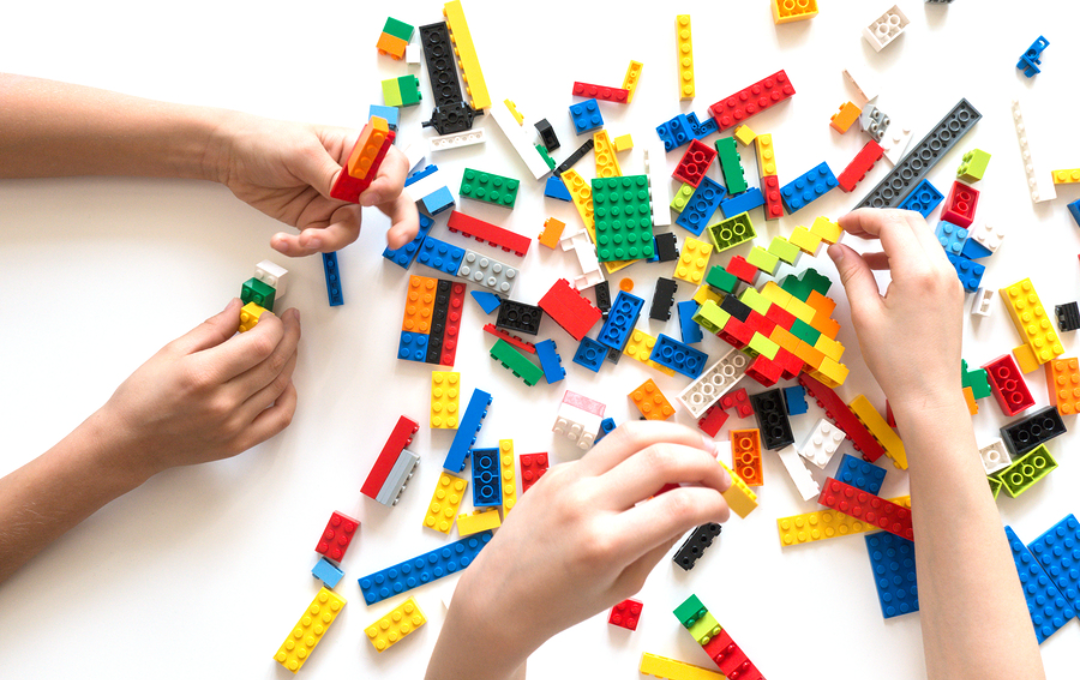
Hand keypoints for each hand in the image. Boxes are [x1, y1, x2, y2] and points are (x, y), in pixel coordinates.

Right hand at [97, 299, 300, 479]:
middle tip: (289, 321)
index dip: (274, 325)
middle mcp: (222, 403)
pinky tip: (285, 382)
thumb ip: (211, 329)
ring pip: (279, 386)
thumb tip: (238, 310)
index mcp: (203, 375)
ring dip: (289, 360)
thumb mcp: (171, 352)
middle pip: (274, 363)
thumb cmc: (143, 398)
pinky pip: (279, 420)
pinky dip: (289, 398)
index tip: (269, 315)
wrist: (130, 442)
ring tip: (286, 343)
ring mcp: (233, 426)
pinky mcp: (238, 443)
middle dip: (288, 336)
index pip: (260, 345)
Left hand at [206, 112, 418, 255]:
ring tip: (304, 238)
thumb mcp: (300, 151)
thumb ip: (329, 174)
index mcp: (354, 151)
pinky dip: (304, 246)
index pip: (390, 167)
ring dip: (328, 239)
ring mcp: (335, 202)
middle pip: (391, 202)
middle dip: (400, 223)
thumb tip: (348, 194)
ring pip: (350, 229)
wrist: (232, 157)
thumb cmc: (266, 139)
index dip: (389, 184)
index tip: (370, 196)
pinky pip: (322, 241)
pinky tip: (283, 239)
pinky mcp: (316, 221)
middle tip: (396, 239)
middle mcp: (352, 179)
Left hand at [433, 423, 729, 678]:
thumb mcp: (624, 584)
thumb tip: (696, 505)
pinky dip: (641, 449)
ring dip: (675, 435)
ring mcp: (568, 480)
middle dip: (703, 460)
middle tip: (721, 476)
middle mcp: (585, 503)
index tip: (723, 509)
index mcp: (604, 544)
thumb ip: (660, 540)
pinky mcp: (558, 470)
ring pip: (632, 434)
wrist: (501, 596)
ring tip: (700, 449)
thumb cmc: (562, 601)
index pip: (679, 506)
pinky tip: (657, 463)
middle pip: (659, 456)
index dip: (713, 503)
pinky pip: (608, 449)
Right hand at [827, 209, 964, 412]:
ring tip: (860, 251)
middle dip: (878, 220)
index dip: (863, 218)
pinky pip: (928, 257)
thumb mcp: (864, 314)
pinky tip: (882, 269)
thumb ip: (852, 274)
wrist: (928, 393)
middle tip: (849, 231)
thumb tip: (839, 249)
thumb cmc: (897, 362)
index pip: (892, 224)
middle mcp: (940, 271)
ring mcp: (950, 281)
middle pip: (910, 222)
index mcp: (918, 274)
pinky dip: (904, 253)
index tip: (840, 225)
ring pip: (921, 238)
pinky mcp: (951, 292)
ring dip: (891, 236)